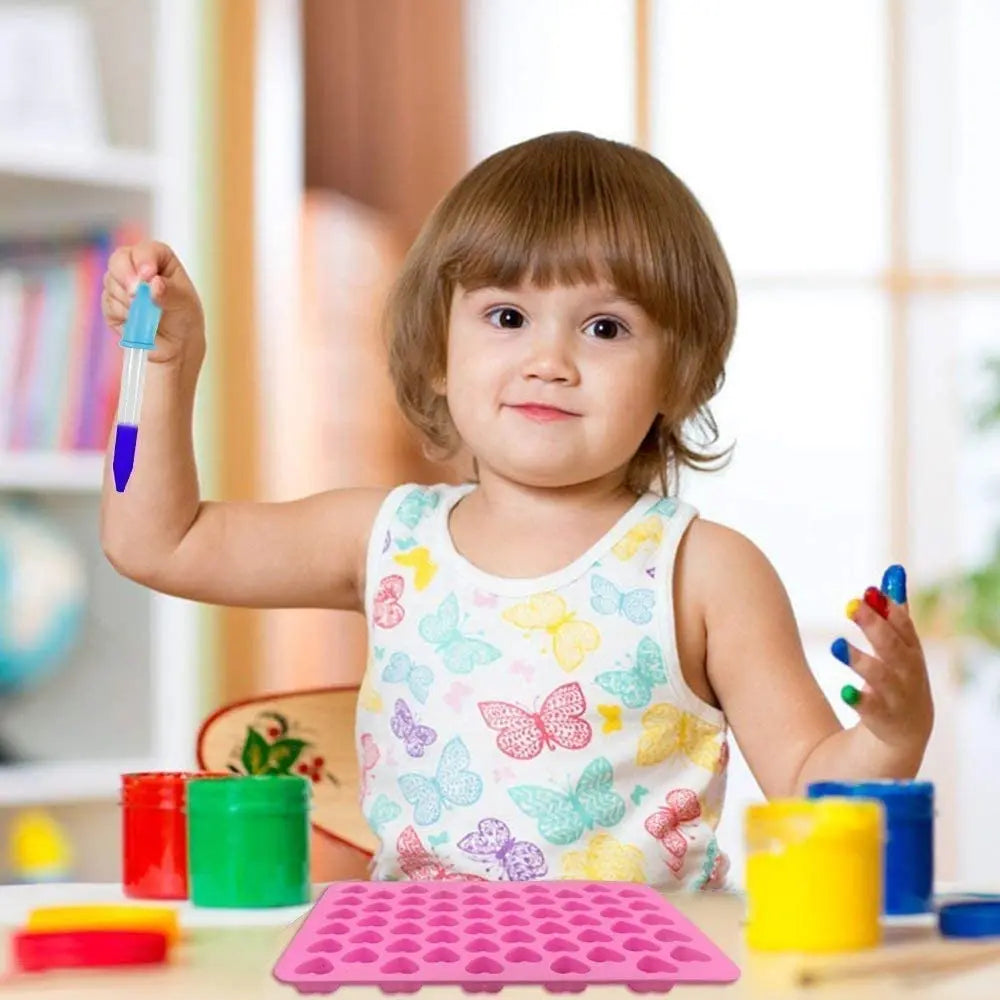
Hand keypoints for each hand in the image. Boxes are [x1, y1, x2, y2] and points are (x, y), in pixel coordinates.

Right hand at [102, 241, 204, 366]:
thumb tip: (153, 283)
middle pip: (119, 260)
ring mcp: (121, 283)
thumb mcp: (185, 304)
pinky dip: (123, 314)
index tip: (148, 277)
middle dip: (126, 277)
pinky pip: (108, 304)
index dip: (144, 261)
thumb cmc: (184, 318)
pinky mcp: (111, 303)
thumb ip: (170, 292)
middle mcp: (137, 266)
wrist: (175, 346)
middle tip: (136, 296)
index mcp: (159, 259)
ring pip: (111, 283)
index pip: (146, 251)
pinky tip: (137, 321)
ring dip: (129, 301)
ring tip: (148, 314)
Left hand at [831, 564, 933, 753]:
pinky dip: (859, 700)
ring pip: (880, 677)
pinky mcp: (883, 718)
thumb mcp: (901, 644)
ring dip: (859, 660)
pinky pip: (871, 709)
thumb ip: (895, 612)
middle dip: (874, 626)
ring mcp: (897, 696)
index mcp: (911, 651)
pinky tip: (844, 690)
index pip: (903, 627)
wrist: (904, 732)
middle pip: (891, 646)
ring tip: (836, 644)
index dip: (889, 609)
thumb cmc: (899, 677)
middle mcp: (907, 672)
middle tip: (851, 605)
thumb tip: (892, 572)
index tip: (870, 591)